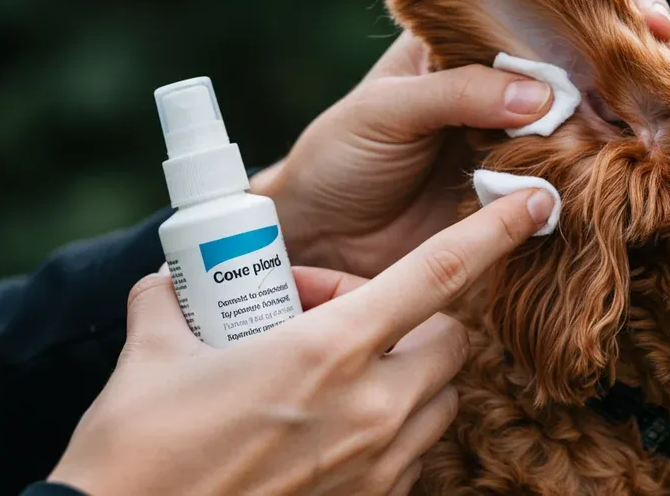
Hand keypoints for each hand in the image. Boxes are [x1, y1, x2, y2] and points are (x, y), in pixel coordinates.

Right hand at [48, 189, 554, 495]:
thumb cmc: (136, 448)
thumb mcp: (155, 348)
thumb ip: (178, 298)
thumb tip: (172, 282)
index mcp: (330, 350)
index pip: (439, 275)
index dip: (492, 233)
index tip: (533, 204)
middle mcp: (371, 407)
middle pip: (449, 342)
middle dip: (419, 322)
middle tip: (346, 320)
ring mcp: (377, 464)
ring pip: (439, 399)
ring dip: (408, 375)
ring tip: (338, 376)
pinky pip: (412, 453)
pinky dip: (390, 429)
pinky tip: (328, 428)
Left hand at [252, 0, 669, 276]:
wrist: (321, 243)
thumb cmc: (339, 159)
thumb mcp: (386, 110)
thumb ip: (458, 92)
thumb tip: (545, 94)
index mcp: (466, 39)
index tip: (630, 11)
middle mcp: (506, 83)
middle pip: (584, 47)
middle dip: (632, 43)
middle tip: (663, 56)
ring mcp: (524, 139)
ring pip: (595, 110)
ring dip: (631, 108)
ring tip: (661, 113)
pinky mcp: (528, 196)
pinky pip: (580, 176)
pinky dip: (611, 171)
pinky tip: (637, 168)